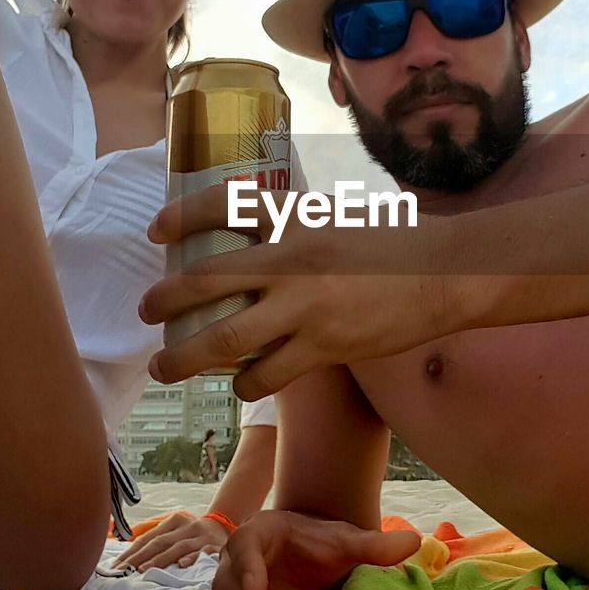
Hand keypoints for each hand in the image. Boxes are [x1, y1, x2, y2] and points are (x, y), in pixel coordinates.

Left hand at [114, 511, 229, 571]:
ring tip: (143, 570)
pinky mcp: (215, 547)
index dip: (132, 551)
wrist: (227, 528)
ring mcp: (201, 536)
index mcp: (175, 520)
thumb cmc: (194, 534)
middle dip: (140, 557)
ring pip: (177, 547)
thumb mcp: (177, 529)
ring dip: (160, 560)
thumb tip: (128, 552)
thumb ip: (157, 537)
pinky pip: (202, 553)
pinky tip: (181, 566)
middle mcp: (187, 526)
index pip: (149, 537)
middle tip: (124, 570)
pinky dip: (191, 558)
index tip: (116, 565)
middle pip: (160, 541)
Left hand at [139, 184, 470, 399]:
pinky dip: (245, 383)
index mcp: (294, 216)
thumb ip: (291, 227)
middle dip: (164, 300)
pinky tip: (240, 384)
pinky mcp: (323, 346)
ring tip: (166, 367)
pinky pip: (266, 374)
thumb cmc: (390, 242)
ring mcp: (304, 306)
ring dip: (185, 358)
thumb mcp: (333, 216)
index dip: (181, 216)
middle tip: (146, 310)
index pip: (223, 204)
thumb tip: (250, 243)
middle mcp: (290, 258)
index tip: (157, 230)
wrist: (442, 274)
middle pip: (205, 281)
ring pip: (224, 340)